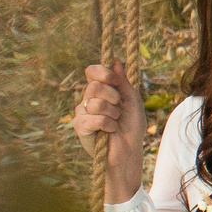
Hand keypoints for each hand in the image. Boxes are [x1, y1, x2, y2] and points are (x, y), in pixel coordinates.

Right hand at [70, 63, 147, 203]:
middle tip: (119, 110)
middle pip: (94, 86)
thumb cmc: (132, 126)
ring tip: (115, 121)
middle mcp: (88, 99)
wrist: (129, 151)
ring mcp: (82, 113)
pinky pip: (94, 118)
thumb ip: (122, 81)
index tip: (115, 81)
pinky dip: (108, 124)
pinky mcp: (79, 127)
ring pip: (94, 102)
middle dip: (114, 97)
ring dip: (113, 113)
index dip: (103, 72)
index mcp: (101, 90)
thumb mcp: (132, 100)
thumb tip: (115, 60)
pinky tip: (109, 131)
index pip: (92, 71)